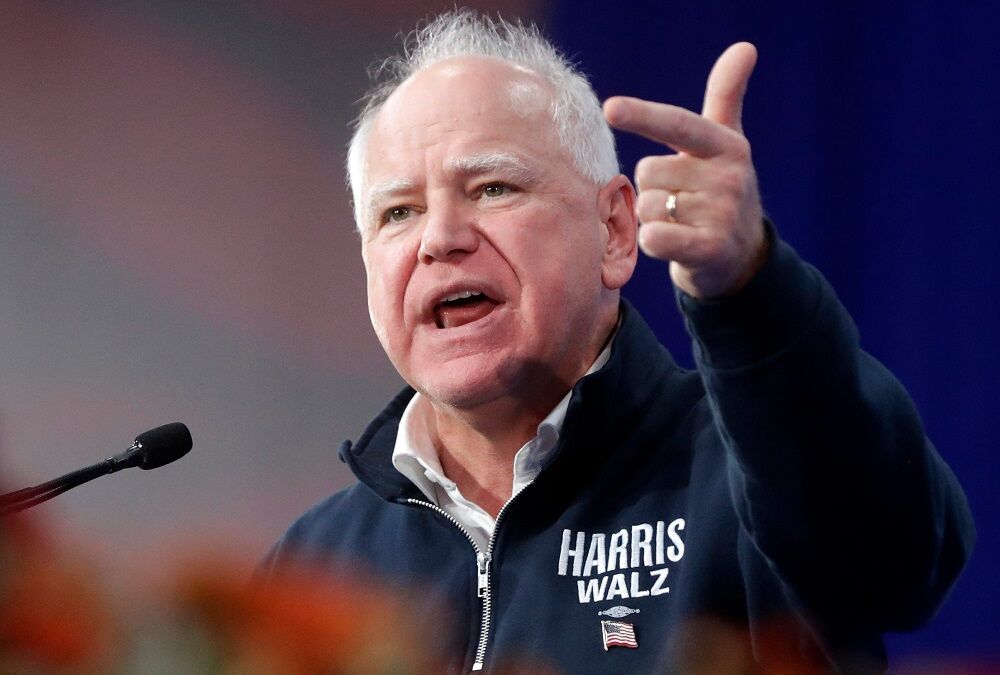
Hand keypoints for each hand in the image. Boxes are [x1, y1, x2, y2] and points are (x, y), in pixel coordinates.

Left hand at [603, 43, 765, 298]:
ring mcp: (722, 215)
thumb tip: (745, 46)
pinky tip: (667, 242)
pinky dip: (651, 240)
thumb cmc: (719, 191)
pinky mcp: (711, 249)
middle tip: (677, 201)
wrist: (740, 257)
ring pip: (647, 206)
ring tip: (678, 223)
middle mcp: (729, 177)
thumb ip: (726, 96)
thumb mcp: (725, 143)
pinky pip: (656, 237)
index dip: (643, 116)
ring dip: (651, 217)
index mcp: (726, 146)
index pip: (678, 125)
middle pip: (648, 172)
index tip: (609, 108)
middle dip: (650, 188)